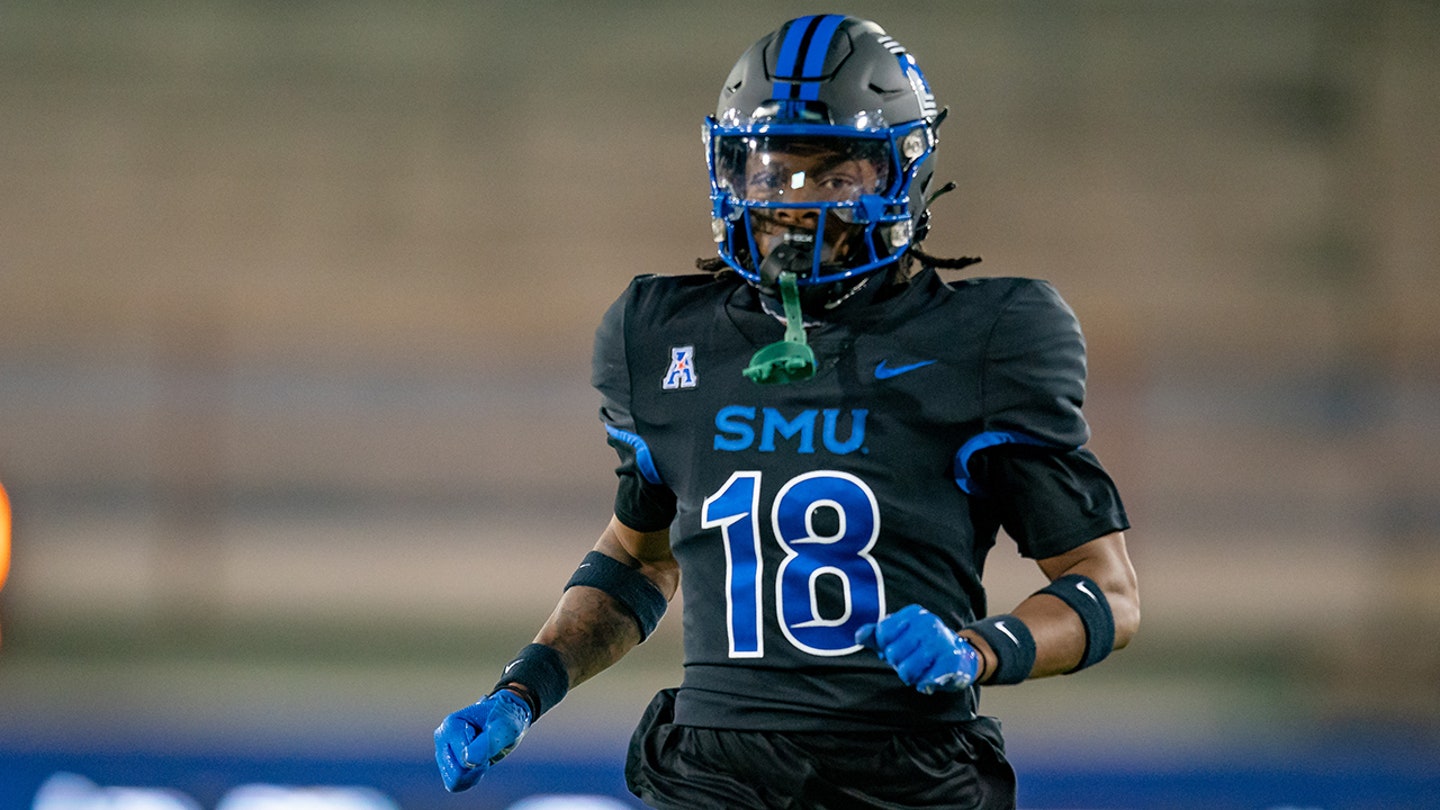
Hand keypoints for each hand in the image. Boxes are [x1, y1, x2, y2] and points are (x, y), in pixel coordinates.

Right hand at [433, 689, 532, 791]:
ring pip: (454, 782)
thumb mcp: (504, 727)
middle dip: (477, 768)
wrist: (504, 719)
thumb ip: (487, 743)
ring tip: (483, 755)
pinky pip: (454, 784)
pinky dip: (470, 778)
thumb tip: (468, 760)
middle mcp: (441, 738)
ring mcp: (442, 750)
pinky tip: (479, 762)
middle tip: (488, 750)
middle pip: (456, 774)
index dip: (483, 757)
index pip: (464, 761)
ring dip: (474, 774)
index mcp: (451, 725)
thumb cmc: (505, 719)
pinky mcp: (446, 761)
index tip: (491, 739)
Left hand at [855, 604, 979, 693]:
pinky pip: (924, 681)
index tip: (898, 648)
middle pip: (893, 654)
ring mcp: (941, 641)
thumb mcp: (898, 637)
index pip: (883, 633)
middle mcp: (928, 623)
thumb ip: (875, 635)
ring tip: (919, 671)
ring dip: (910, 676)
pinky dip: (924, 685)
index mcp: (913, 614)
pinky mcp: (951, 661)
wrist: (960, 657)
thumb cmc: (921, 647)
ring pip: (907, 670)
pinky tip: (930, 678)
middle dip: (898, 664)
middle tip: (910, 661)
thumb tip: (858, 636)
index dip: (886, 647)